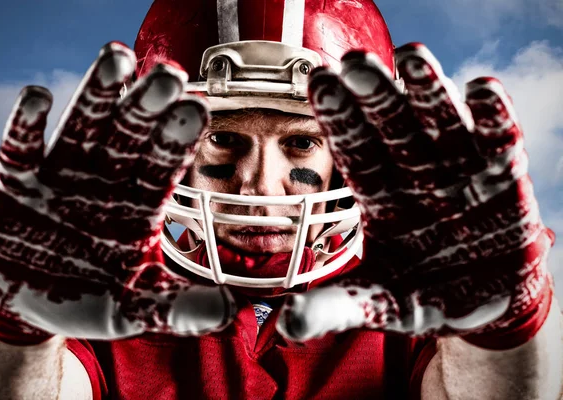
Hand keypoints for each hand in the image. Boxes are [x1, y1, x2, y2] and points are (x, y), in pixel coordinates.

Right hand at [0, 42, 234, 340]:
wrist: (28, 303)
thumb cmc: (90, 299)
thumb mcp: (137, 309)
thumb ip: (179, 308)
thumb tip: (230, 310)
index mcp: (139, 203)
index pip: (164, 164)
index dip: (179, 139)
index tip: (198, 112)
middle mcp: (107, 179)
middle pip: (131, 134)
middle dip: (148, 106)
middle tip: (168, 77)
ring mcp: (61, 176)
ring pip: (83, 126)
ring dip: (98, 94)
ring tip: (115, 59)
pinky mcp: (16, 182)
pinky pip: (21, 148)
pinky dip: (27, 125)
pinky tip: (39, 98)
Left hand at [277, 43, 553, 340]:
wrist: (484, 306)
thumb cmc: (424, 296)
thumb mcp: (377, 305)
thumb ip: (333, 309)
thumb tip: (284, 326)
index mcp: (379, 196)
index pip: (354, 150)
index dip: (337, 118)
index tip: (317, 83)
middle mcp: (414, 174)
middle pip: (391, 126)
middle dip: (374, 93)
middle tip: (354, 61)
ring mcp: (460, 170)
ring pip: (441, 123)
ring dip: (429, 91)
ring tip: (413, 59)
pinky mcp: (504, 178)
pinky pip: (499, 141)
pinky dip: (494, 117)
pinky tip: (481, 90)